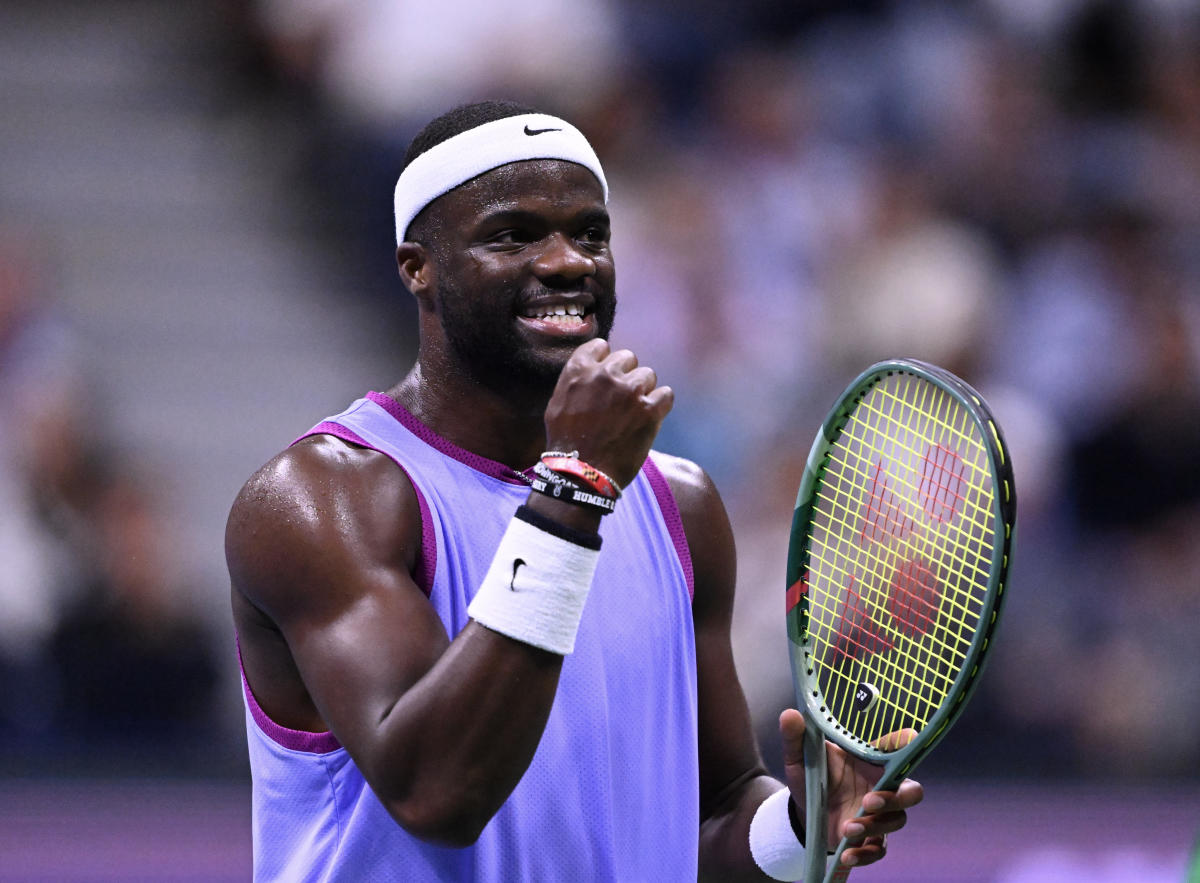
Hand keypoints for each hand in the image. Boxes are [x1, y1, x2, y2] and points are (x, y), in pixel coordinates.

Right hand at [543, 339, 673, 488]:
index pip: (602, 346)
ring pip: (648, 375)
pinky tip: (650, 417)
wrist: (582, 474)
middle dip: (626, 376)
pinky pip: (666, 394)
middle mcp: (605, 374)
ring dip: (643, 391)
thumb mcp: (557, 404)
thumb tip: (591, 371)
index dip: (606, 362)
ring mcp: (629, 390)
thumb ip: (576, 381)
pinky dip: (660, 405)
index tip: (607, 377)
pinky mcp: (649, 409)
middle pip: (628, 358)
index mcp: (579, 369)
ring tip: (634, 412)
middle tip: (621, 399)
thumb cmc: (566, 443)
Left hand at [779, 709, 923, 868]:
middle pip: (912, 791)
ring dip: (874, 827)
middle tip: (869, 801)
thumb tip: (791, 714)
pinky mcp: (870, 838)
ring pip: (897, 821)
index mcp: (870, 761)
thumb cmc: (811, 776)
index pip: (897, 748)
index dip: (907, 743)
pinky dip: (865, 854)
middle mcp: (882, 786)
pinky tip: (846, 853)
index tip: (910, 737)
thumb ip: (796, 737)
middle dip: (896, 798)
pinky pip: (879, 849)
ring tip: (847, 829)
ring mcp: (879, 814)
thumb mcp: (799, 756)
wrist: (803, 810)